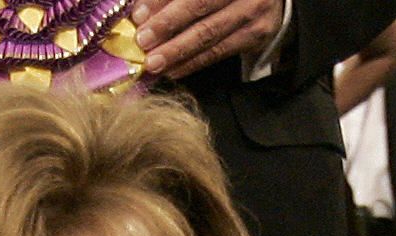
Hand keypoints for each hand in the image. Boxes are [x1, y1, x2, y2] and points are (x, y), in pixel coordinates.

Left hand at [134, 0, 284, 76]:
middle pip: (200, 6)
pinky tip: (173, 69)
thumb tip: (142, 11)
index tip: (138, 15)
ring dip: (177, 51)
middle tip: (142, 41)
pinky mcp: (257, 35)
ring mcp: (253, 11)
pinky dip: (193, 63)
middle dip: (168, 25)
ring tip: (153, 63)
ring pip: (210, 34)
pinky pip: (219, 52)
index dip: (162, 1)